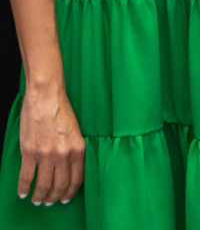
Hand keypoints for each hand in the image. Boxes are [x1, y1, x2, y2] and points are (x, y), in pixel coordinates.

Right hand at [18, 88, 84, 205]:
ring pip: (44, 186)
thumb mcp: (75, 131)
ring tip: (37, 200)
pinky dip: (24, 188)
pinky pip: (27, 177)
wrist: (46, 96)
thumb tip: (68, 168)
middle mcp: (63, 154)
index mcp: (78, 148)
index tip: (65, 198)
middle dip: (54, 197)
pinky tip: (23, 192)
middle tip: (50, 201)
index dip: (70, 192)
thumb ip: (73, 150)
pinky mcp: (30, 152)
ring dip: (40, 196)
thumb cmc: (60, 109)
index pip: (76, 179)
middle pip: (60, 186)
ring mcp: (46, 155)